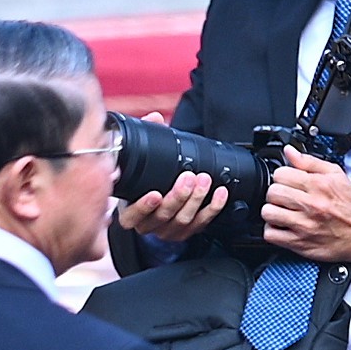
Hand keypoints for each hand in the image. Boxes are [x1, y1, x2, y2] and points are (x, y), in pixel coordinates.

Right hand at [115, 117, 230, 240]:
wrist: (162, 196)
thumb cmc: (147, 180)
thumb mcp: (144, 160)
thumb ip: (148, 138)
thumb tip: (154, 118)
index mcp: (130, 211)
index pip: (131, 217)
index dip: (143, 207)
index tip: (154, 194)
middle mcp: (148, 224)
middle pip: (164, 216)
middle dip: (178, 196)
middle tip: (189, 177)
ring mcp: (168, 230)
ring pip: (183, 220)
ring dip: (196, 199)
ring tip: (204, 180)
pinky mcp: (187, 231)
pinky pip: (202, 223)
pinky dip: (213, 208)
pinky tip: (220, 194)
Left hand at [260, 148, 350, 262]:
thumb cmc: (349, 205)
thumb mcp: (336, 175)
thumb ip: (310, 162)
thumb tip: (289, 151)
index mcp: (318, 185)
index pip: (280, 174)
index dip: (283, 176)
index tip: (288, 182)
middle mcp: (310, 205)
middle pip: (272, 193)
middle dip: (276, 193)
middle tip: (285, 197)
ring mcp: (303, 225)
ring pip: (268, 213)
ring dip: (273, 212)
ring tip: (282, 212)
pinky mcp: (299, 242)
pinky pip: (270, 234)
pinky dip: (273, 231)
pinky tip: (283, 226)